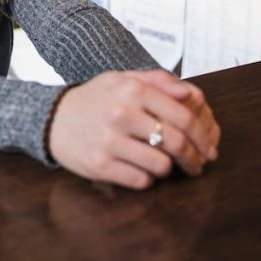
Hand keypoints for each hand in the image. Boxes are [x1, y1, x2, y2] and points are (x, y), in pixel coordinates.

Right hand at [47, 70, 220, 189]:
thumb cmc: (94, 99)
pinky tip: (140, 170)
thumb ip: (158, 81)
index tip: (208, 146)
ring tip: (165, 165)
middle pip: (176, 142)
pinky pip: (140, 181)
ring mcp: (110, 141)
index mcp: (132, 90)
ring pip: (161, 165)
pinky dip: (147, 179)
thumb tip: (191, 94)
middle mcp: (121, 114)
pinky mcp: (100, 165)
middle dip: (194, 158)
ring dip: (169, 169)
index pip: (183, 116)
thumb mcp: (122, 79)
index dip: (203, 135)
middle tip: (198, 165)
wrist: (51, 118)